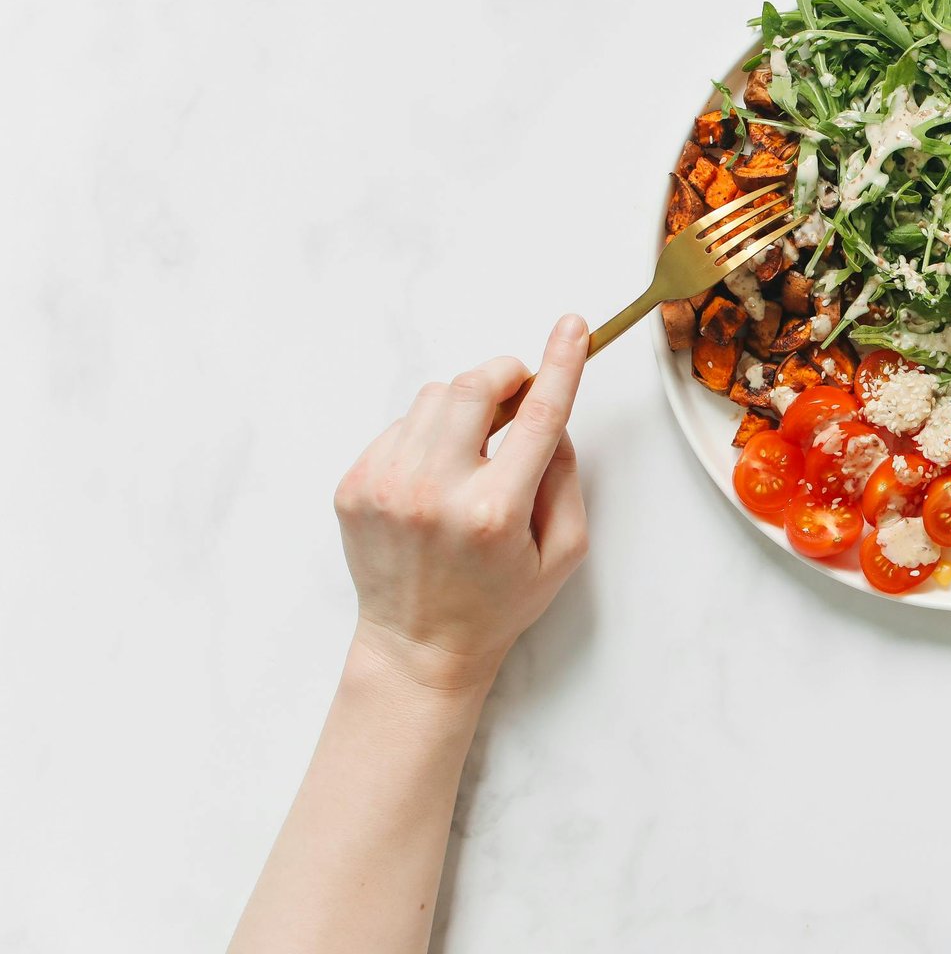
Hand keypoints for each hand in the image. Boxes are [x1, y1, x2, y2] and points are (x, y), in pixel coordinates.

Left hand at [332, 315, 591, 687]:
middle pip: (473, 387)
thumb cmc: (497, 602)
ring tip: (474, 452)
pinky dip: (427, 436)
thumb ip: (565, 477)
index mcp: (494, 512)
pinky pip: (400, 426)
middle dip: (505, 377)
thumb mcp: (563, 551)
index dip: (560, 364)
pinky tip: (436, 477)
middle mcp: (434, 493)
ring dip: (464, 408)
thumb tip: (549, 417)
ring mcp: (386, 486)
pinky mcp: (355, 486)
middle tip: (519, 395)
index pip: (538, 417)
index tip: (573, 327)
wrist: (417, 645)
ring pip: (433, 398)